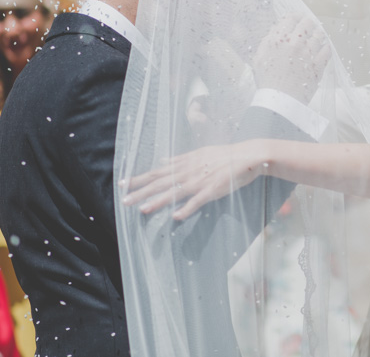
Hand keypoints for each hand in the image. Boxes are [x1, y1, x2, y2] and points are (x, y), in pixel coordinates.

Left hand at [121, 139, 271, 219]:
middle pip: (160, 182)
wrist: (247, 156)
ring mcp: (200, 181)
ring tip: (142, 209)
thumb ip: (180, 158)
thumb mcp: (199, 152)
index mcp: (185, 162)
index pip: (157, 171)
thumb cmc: (224, 155)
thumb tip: (164, 160)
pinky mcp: (213, 190)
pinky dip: (187, 209)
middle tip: (124, 200)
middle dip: (141, 191)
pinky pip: (198, 201)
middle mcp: (189, 171)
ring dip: (158, 201)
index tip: (122, 183)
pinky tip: (175, 217)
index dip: (139, 178)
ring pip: (174, 192)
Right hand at [253, 15, 329, 102]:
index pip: (290, 18)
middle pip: (307, 23)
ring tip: (317, 36)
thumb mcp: (259, 58)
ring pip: (319, 34)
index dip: (295, 16)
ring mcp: (308, 53)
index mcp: (278, 39)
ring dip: (318, 34)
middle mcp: (294, 43)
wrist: (279, 101)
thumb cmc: (267, 81)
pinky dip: (326, 46)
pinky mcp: (318, 65)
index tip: (297, 18)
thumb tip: (276, 30)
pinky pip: (327, 49)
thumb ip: (267, 41)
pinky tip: (323, 48)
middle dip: (308, 23)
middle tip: (308, 26)